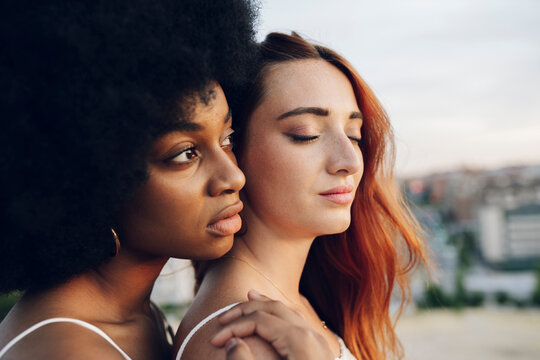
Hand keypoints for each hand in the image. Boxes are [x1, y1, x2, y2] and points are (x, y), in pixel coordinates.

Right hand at [212, 290, 334, 359]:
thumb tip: (232, 342)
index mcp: (299, 340)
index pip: (258, 320)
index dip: (233, 326)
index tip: (214, 340)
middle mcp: (312, 336)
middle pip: (274, 309)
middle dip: (246, 310)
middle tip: (223, 317)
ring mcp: (320, 345)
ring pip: (289, 313)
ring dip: (265, 306)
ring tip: (249, 298)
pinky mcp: (322, 355)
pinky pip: (299, 324)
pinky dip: (282, 315)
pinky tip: (274, 318)